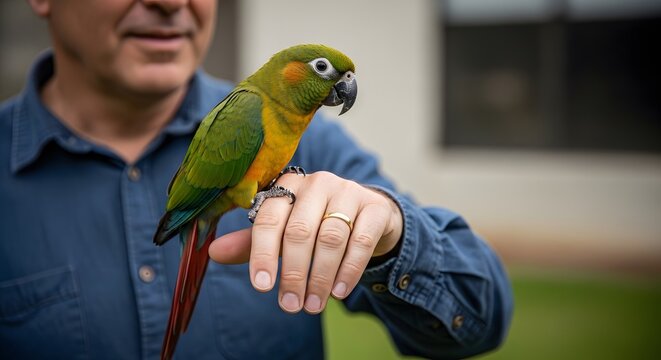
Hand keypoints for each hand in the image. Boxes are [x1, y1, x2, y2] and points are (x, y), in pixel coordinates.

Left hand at [208, 171, 402, 313]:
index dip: (262, 254)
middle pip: (299, 231)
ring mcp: (349, 191)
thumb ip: (252, 243)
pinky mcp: (374, 207)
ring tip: (313, 306)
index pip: (269, 218)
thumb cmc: (317, 224)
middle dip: (293, 273)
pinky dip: (348, 270)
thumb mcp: (284, 232)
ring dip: (320, 277)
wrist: (367, 217)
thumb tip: (213, 253)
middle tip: (290, 306)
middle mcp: (317, 183)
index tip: (261, 287)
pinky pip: (360, 241)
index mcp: (288, 185)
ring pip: (331, 237)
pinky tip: (339, 292)